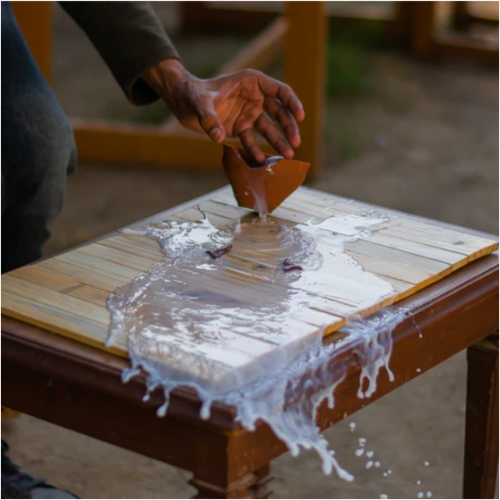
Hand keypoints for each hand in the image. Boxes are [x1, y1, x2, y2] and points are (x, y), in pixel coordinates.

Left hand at [143, 59, 304, 162]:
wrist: (182, 102)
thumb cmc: (192, 94)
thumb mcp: (199, 101)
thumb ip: (208, 117)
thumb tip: (218, 136)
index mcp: (252, 82)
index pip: (280, 91)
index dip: (292, 103)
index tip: (300, 116)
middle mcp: (255, 98)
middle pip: (279, 112)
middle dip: (289, 127)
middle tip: (295, 143)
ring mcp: (249, 114)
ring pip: (269, 129)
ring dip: (279, 142)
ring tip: (288, 156)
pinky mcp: (241, 128)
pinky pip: (252, 141)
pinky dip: (256, 150)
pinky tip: (261, 161)